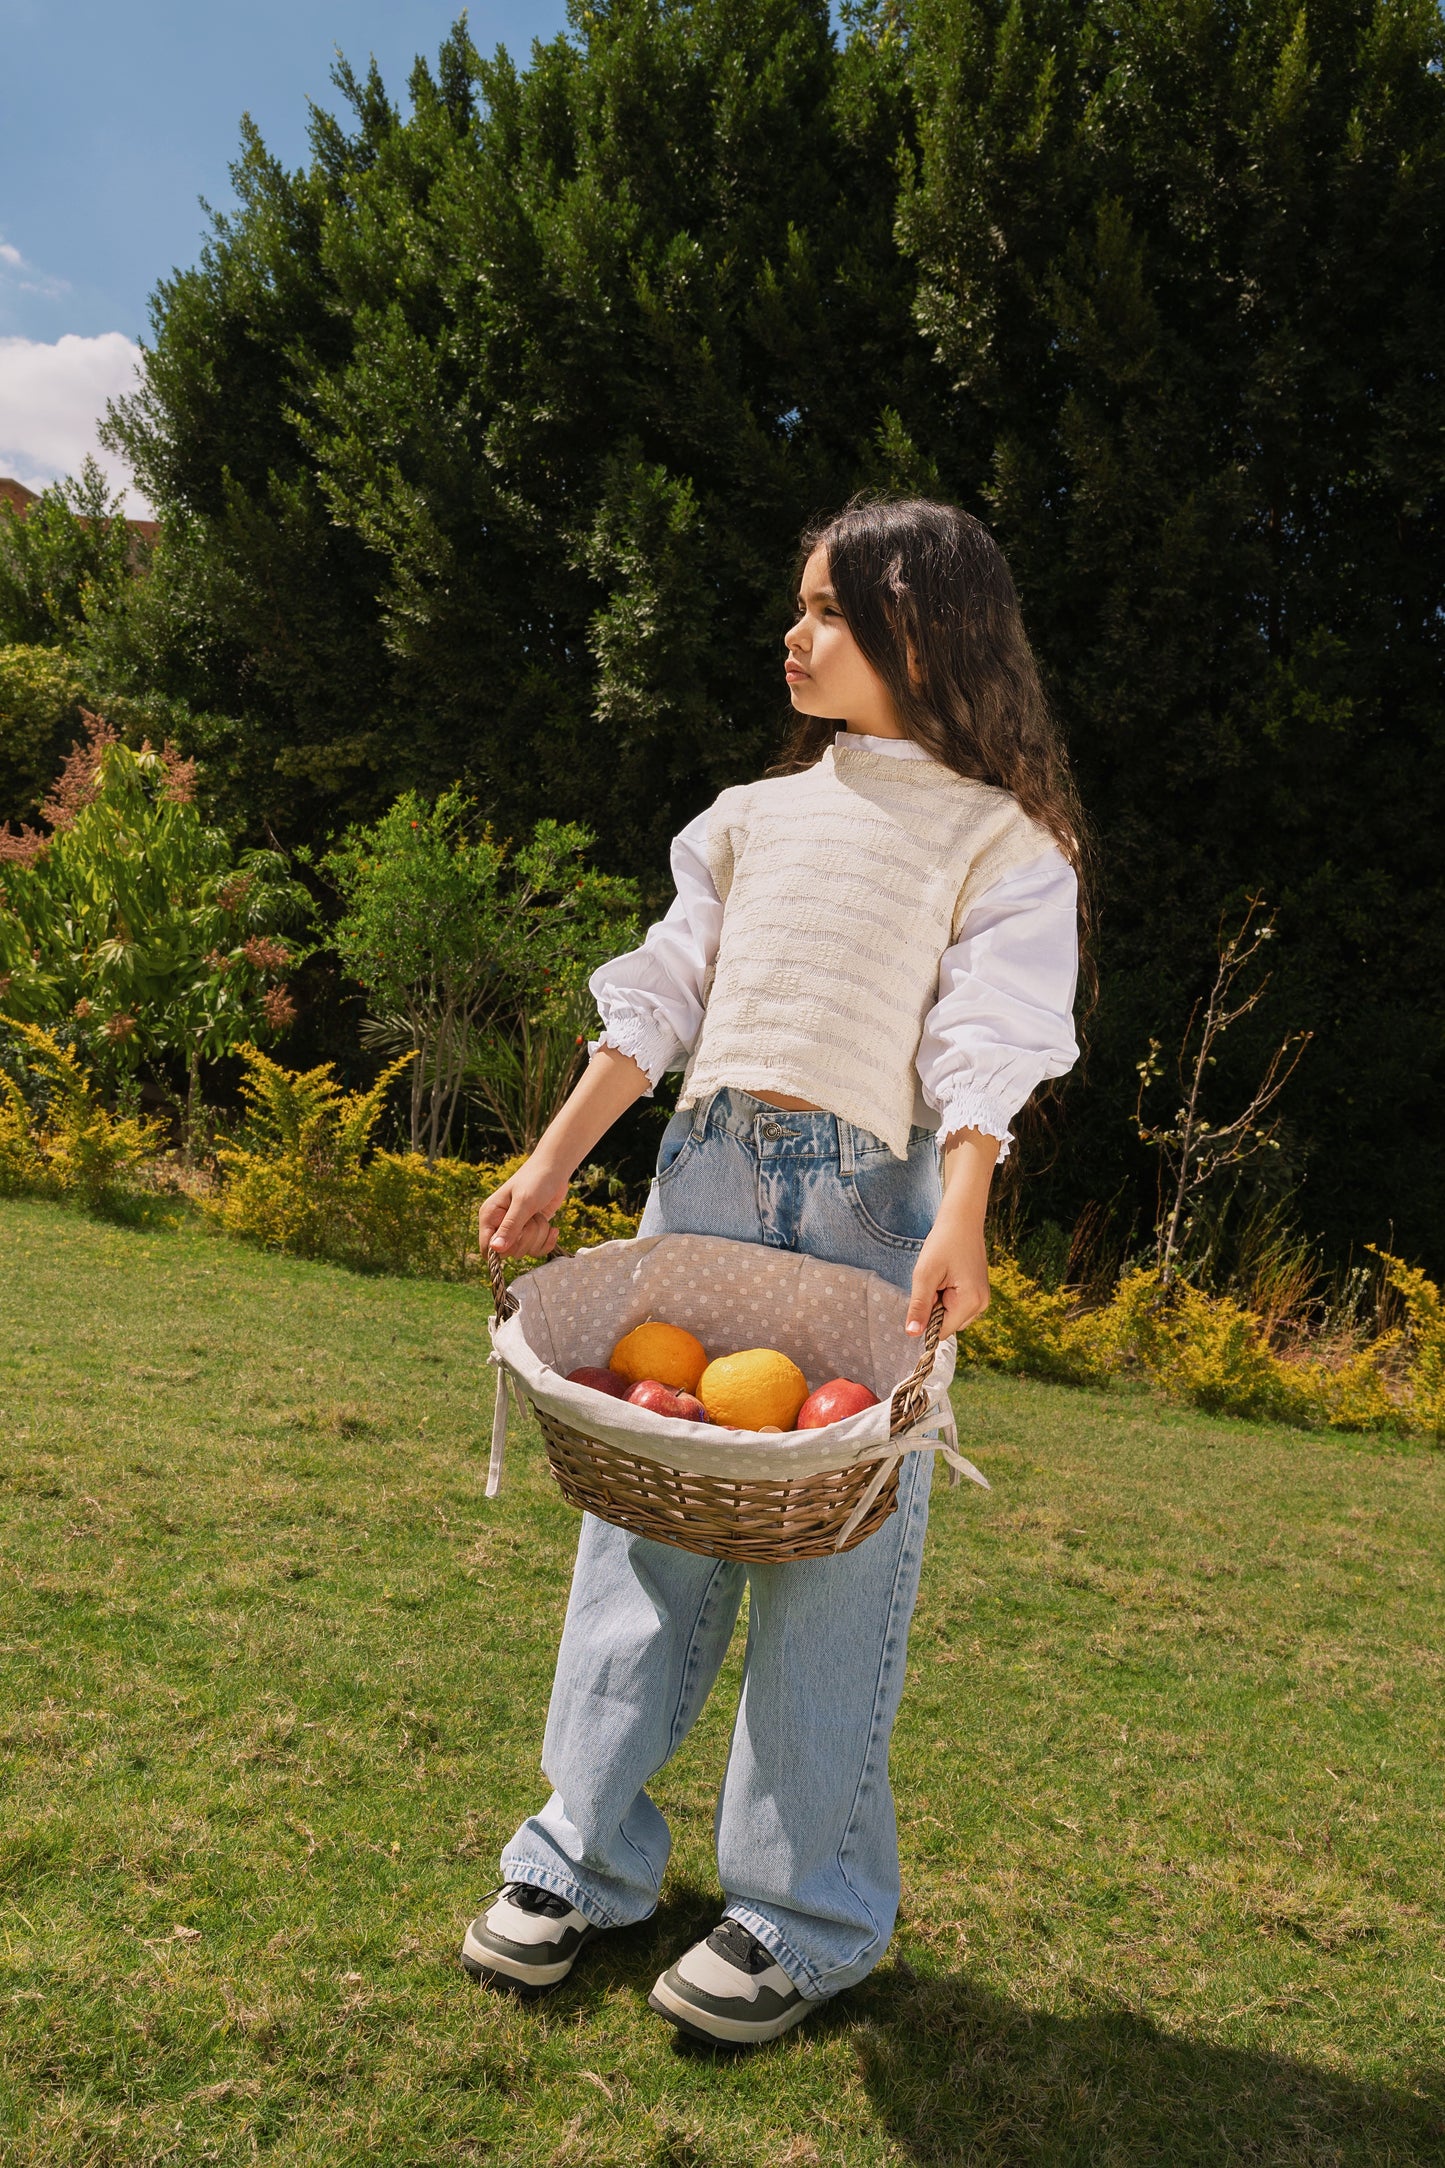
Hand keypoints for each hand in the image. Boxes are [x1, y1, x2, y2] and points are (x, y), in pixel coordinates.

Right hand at [479, 1156, 570, 1258]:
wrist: (555, 1169)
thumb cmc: (536, 1180)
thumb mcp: (524, 1203)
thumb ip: (510, 1227)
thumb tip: (495, 1250)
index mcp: (490, 1216)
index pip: (488, 1248)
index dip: (503, 1250)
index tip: (519, 1236)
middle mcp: (500, 1225)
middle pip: (509, 1252)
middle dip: (528, 1238)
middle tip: (533, 1217)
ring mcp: (516, 1229)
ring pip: (526, 1250)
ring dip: (539, 1235)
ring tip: (540, 1216)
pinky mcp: (531, 1231)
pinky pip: (537, 1249)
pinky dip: (547, 1240)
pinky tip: (553, 1228)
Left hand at [905, 1218, 990, 1339]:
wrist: (962, 1220)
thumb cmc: (943, 1243)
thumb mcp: (925, 1275)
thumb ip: (919, 1307)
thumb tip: (912, 1333)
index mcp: (971, 1302)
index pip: (942, 1331)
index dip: (927, 1317)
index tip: (927, 1292)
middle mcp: (982, 1305)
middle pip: (947, 1325)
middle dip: (935, 1309)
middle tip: (934, 1281)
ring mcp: (982, 1300)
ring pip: (952, 1317)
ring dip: (941, 1303)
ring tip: (942, 1277)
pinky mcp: (978, 1293)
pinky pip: (958, 1306)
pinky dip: (948, 1297)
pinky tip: (948, 1276)